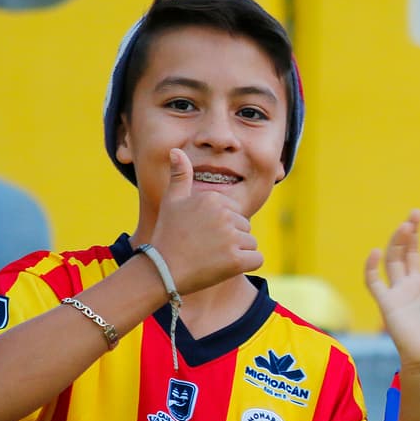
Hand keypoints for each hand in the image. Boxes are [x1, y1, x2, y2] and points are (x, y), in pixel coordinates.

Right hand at [147, 148, 262, 295]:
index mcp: (213, 198)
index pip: (235, 212)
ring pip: (251, 244)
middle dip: (231, 239)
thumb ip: (180, 175)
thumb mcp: (172, 201)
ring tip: (212, 257)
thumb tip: (176, 150)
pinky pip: (257, 259)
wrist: (162, 270)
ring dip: (237, 253)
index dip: (222, 226)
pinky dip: (245, 265)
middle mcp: (224, 215)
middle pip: (245, 227)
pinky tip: (225, 267)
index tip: (202, 233)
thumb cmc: (168, 234)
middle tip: (206, 247)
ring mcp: (231, 238)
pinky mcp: (237, 260)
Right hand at [364, 210, 419, 371]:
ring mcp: (400, 291)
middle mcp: (415, 283)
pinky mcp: (387, 303)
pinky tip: (376, 251)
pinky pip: (374, 281)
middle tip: (417, 212)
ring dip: (398, 242)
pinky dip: (371, 266)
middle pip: (411, 250)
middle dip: (414, 230)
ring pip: (394, 259)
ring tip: (405, 225)